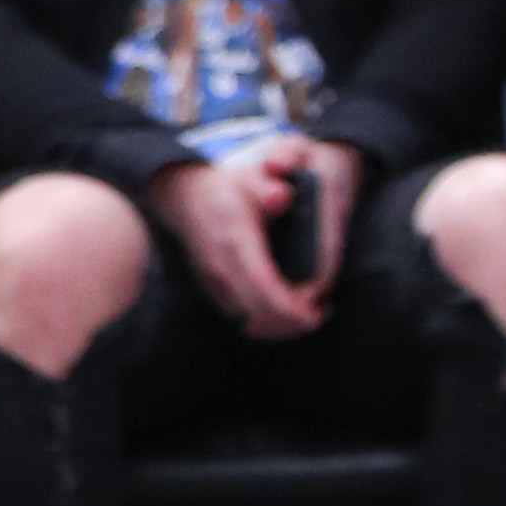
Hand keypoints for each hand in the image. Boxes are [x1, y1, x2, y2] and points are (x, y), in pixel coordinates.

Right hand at [150, 137, 349, 338]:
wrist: (186, 199)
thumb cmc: (229, 190)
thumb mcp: (252, 178)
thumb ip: (269, 187)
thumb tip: (281, 197)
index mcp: (236, 240)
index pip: (262, 284)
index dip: (288, 306)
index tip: (312, 316)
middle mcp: (222, 267)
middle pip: (257, 312)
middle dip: (289, 323)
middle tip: (319, 318)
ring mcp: (214, 282)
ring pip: (247, 320)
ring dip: (278, 327)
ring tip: (309, 319)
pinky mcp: (214, 290)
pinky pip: (240, 315)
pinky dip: (265, 322)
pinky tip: (287, 315)